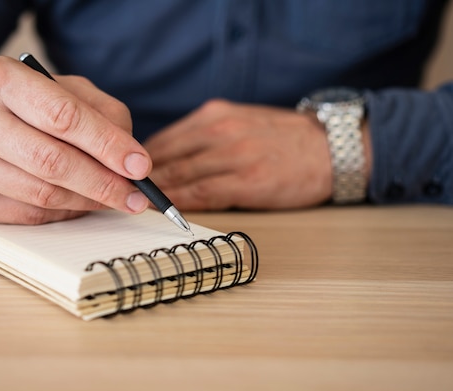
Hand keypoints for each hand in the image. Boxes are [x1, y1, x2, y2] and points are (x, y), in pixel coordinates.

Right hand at [0, 56, 150, 223]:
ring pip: (42, 195)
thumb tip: (132, 163)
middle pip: (51, 162)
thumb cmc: (30, 104)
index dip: (107, 145)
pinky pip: (29, 215)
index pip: (63, 117)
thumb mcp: (68, 91)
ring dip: (87, 202)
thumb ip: (105, 117)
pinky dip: (64, 213)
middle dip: (103, 183)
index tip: (140, 166)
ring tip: (113, 199)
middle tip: (136, 197)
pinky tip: (79, 203)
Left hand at [144, 99, 370, 209]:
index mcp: (216, 115)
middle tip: (121, 196)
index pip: (164, 140)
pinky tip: (165, 212)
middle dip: (140, 179)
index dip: (139, 161)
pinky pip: (202, 194)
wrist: (332, 148)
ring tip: (135, 207)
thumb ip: (205, 136)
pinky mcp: (247, 181)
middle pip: (165, 157)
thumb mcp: (241, 121)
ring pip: (179, 175)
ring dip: (154, 193)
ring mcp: (233, 155)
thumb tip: (168, 158)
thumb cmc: (284, 138)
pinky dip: (179, 203)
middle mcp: (220, 131)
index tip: (125, 177)